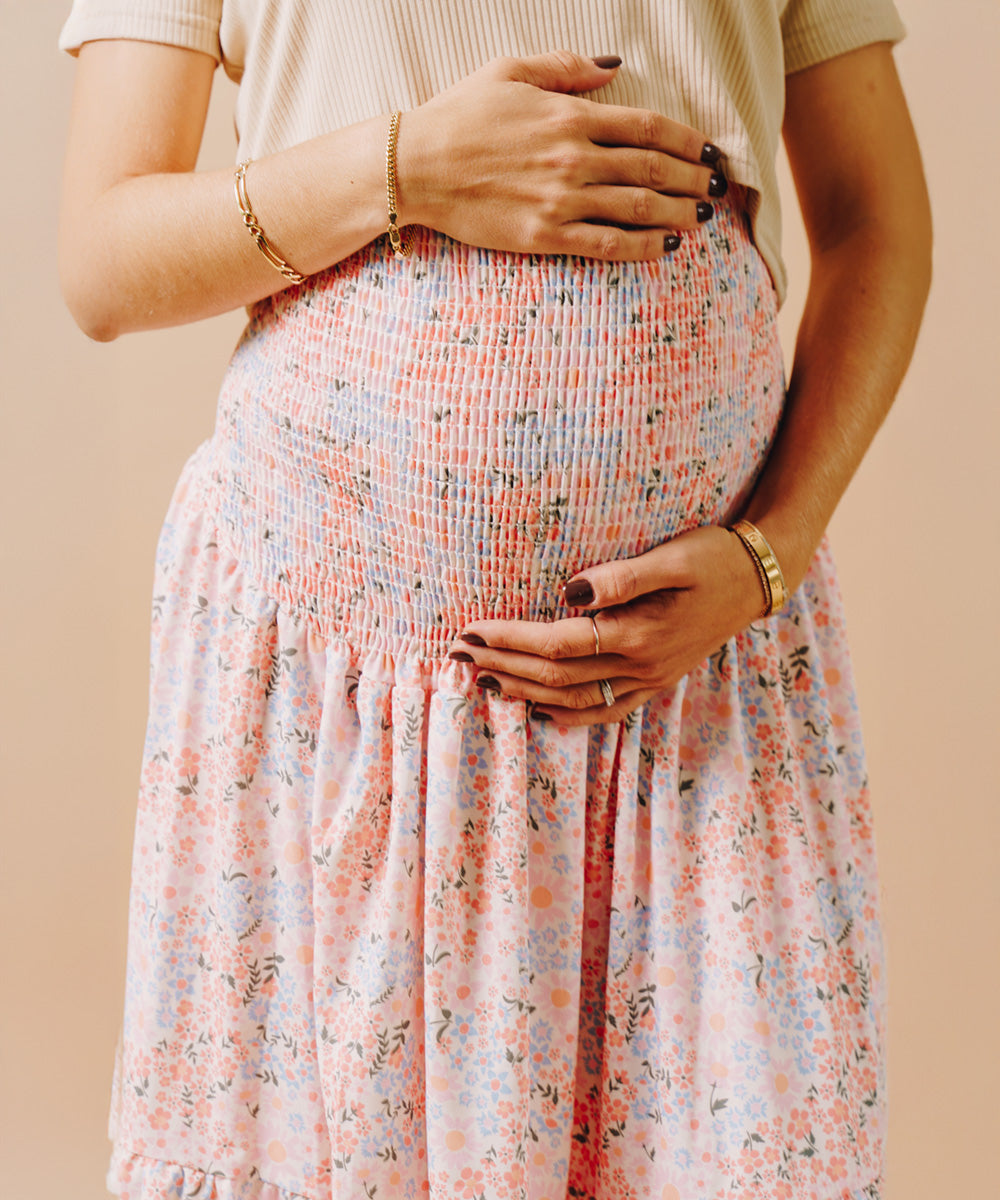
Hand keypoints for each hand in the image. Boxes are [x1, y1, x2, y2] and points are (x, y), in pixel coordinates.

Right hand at [399, 51, 724, 260]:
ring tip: (702, 218)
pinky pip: (607, 244)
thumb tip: (613, 67)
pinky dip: (643, 247)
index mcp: (570, 114)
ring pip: (638, 208)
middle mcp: (574, 157)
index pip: (646, 126)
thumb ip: (566, 68)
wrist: (416, 166)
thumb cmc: (458, 115)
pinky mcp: (546, 235)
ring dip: (678, 213)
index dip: (686, 140)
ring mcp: (561, 199)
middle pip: (651, 169)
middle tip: (715, 188)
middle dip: (692, 179)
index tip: (709, 150)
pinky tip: (667, 248)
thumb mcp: (510, 71)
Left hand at [449, 526, 768, 725]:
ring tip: (482, 679)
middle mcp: (640, 666)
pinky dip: (565, 716)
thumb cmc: (713, 557)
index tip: (470, 630)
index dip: (509, 639)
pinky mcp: (654, 682)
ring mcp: (647, 680)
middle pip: (555, 676)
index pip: (557, 643)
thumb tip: (571, 591)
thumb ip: (622, 577)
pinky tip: (537, 710)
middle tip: (457, 654)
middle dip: (502, 665)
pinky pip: (602, 711)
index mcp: (639, 635)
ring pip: (572, 700)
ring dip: (523, 692)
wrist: (759, 579)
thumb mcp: (673, 557)